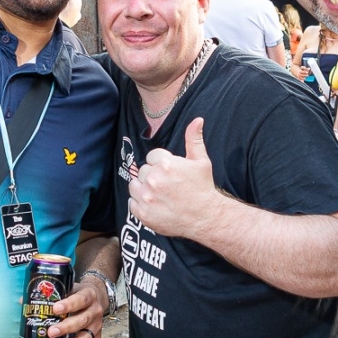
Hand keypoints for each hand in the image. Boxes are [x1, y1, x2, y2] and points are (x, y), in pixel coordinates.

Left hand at [44, 282, 103, 337]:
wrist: (96, 298)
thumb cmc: (77, 294)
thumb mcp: (67, 288)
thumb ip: (49, 294)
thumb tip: (22, 301)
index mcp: (89, 295)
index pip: (81, 299)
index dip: (69, 304)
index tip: (55, 309)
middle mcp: (95, 311)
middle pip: (83, 321)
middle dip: (66, 328)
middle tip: (50, 332)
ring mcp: (97, 327)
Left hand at [129, 118, 224, 240]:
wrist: (206, 217)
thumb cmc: (203, 188)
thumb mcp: (201, 161)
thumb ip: (194, 139)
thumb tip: (197, 120)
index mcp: (165, 164)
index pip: (152, 157)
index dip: (161, 164)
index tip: (171, 173)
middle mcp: (153, 180)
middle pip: (143, 171)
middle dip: (153, 176)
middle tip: (168, 186)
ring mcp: (146, 198)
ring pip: (134, 186)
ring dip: (143, 189)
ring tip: (160, 195)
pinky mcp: (143, 213)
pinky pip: (131, 203)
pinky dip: (140, 205)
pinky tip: (155, 205)